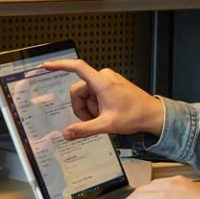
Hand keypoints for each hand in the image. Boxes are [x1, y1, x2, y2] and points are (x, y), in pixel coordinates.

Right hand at [43, 59, 164, 138]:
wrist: (152, 115)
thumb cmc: (135, 115)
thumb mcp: (107, 125)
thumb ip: (84, 129)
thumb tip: (67, 133)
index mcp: (102, 82)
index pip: (77, 67)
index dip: (60, 65)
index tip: (47, 66)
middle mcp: (104, 77)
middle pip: (78, 90)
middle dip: (82, 107)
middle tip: (93, 119)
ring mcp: (108, 80)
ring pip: (86, 93)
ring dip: (90, 107)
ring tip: (103, 117)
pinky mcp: (111, 84)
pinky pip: (94, 93)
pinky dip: (96, 105)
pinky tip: (106, 113)